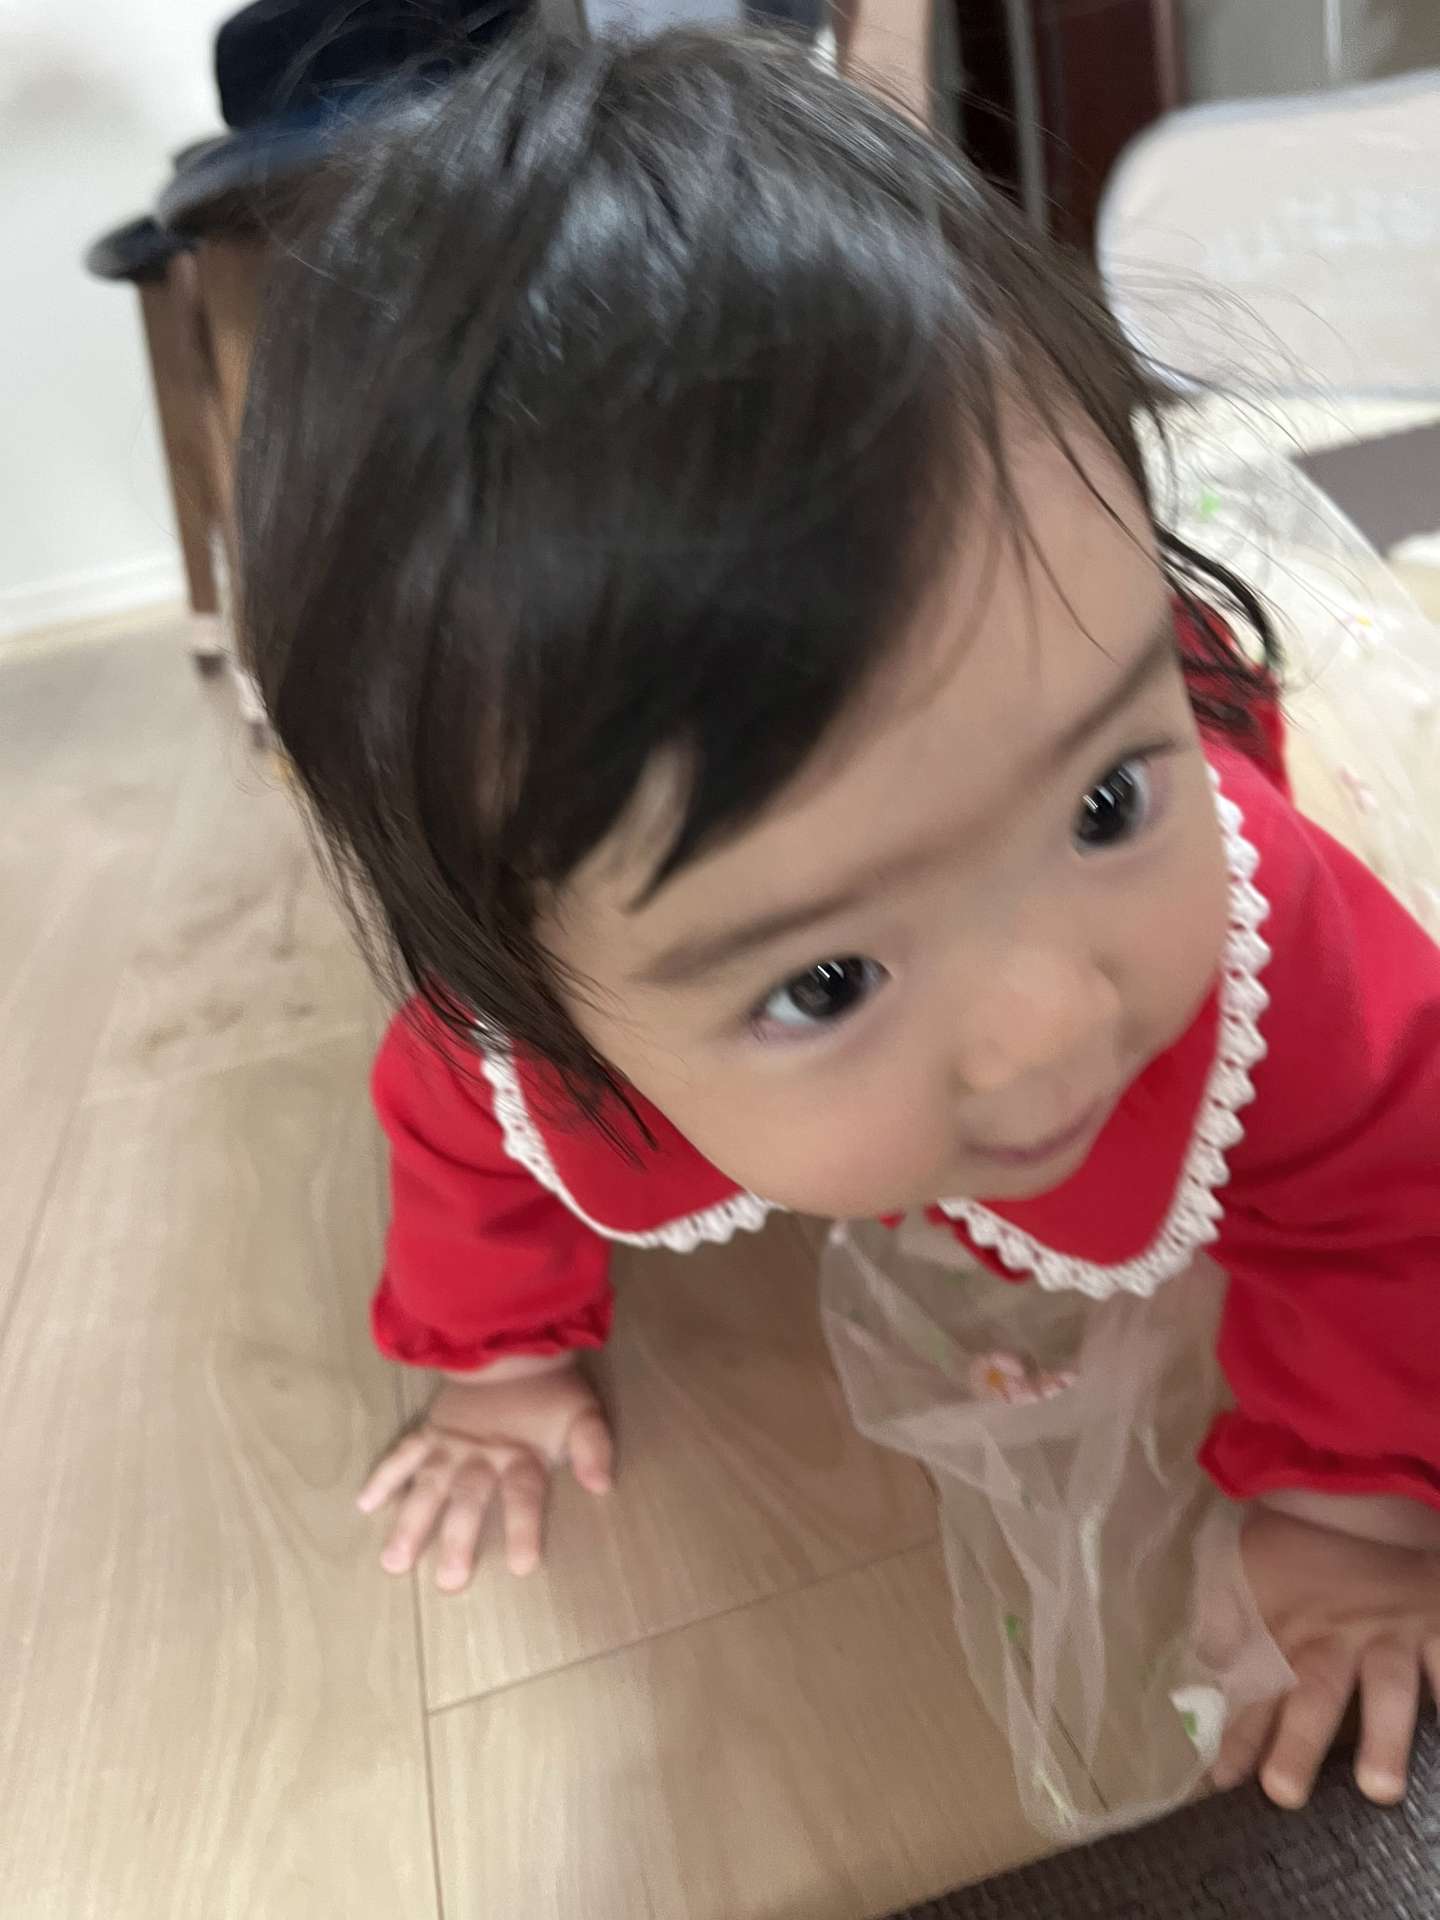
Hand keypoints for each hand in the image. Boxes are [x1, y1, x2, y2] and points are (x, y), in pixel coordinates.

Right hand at [357, 1356, 612, 1589]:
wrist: (513, 1348)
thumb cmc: (550, 1395)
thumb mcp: (584, 1416)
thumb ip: (594, 1449)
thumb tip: (601, 1486)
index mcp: (521, 1455)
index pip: (524, 1495)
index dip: (524, 1528)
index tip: (521, 1566)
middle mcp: (481, 1455)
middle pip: (469, 1499)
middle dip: (458, 1539)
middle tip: (448, 1581)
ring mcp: (450, 1445)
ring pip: (428, 1485)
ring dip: (411, 1522)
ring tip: (394, 1561)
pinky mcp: (428, 1432)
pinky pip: (401, 1454)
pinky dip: (382, 1477)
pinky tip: (364, 1504)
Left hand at [1216, 1505, 1439, 1808]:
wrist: (1356, 1485)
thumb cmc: (1294, 1537)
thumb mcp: (1241, 1569)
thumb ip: (1221, 1622)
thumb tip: (1200, 1669)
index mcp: (1286, 1631)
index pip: (1256, 1693)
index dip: (1235, 1736)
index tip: (1218, 1783)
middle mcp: (1336, 1641)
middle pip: (1314, 1697)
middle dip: (1298, 1744)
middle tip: (1284, 1793)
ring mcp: (1389, 1637)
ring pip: (1387, 1690)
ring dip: (1381, 1738)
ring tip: (1379, 1789)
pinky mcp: (1436, 1624)